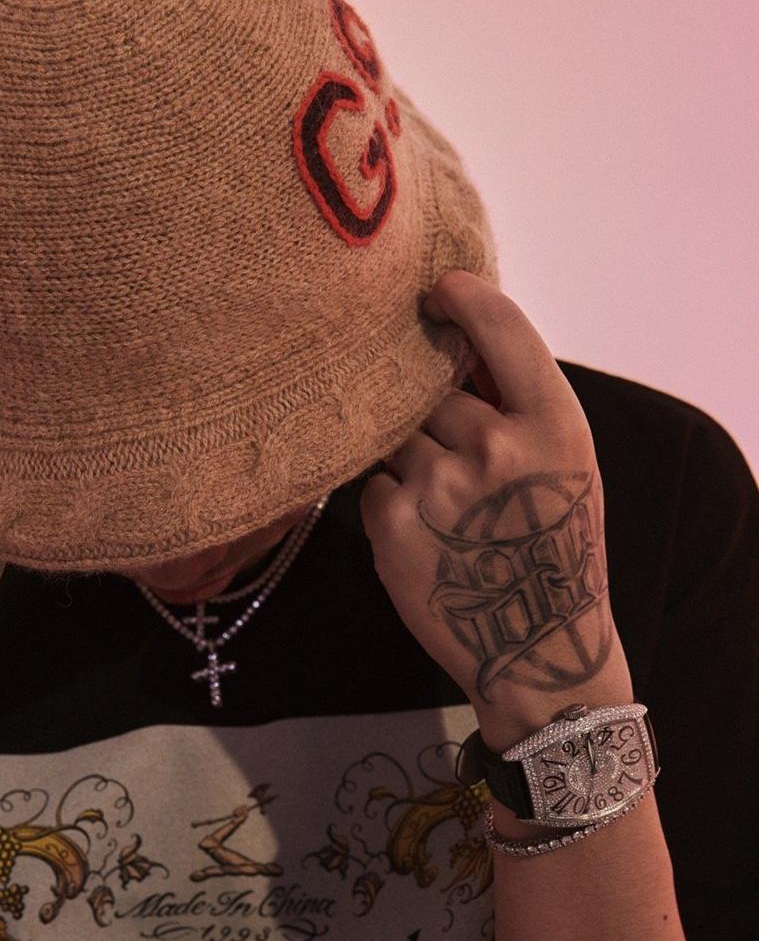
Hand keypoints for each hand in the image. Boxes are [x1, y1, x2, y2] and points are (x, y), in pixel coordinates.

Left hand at [360, 271, 631, 746]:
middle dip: (431, 413)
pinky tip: (422, 535)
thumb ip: (519, 406)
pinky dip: (387, 501)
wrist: (539, 650)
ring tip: (442, 505)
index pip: (502, 329)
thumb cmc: (556, 552)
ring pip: (394, 435)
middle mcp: (495, 446)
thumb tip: (455, 342)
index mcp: (553, 423)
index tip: (436, 290)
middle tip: (452, 459)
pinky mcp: (392, 526)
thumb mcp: (568, 468)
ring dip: (406, 459)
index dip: (462, 298)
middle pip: (431, 389)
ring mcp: (439, 486)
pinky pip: (371, 484)